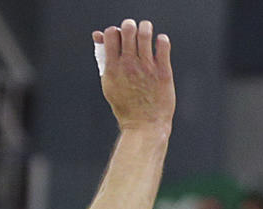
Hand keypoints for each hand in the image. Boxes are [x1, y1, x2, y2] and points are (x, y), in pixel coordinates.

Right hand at [95, 18, 174, 133]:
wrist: (145, 127)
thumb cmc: (126, 107)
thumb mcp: (109, 85)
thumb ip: (104, 61)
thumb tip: (99, 37)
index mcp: (112, 68)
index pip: (111, 34)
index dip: (115, 32)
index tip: (119, 39)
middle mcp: (128, 65)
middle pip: (128, 29)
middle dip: (130, 26)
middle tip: (133, 33)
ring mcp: (146, 67)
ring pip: (145, 32)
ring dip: (145, 28)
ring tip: (146, 32)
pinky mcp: (163, 71)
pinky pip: (163, 44)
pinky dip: (161, 40)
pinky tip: (159, 45)